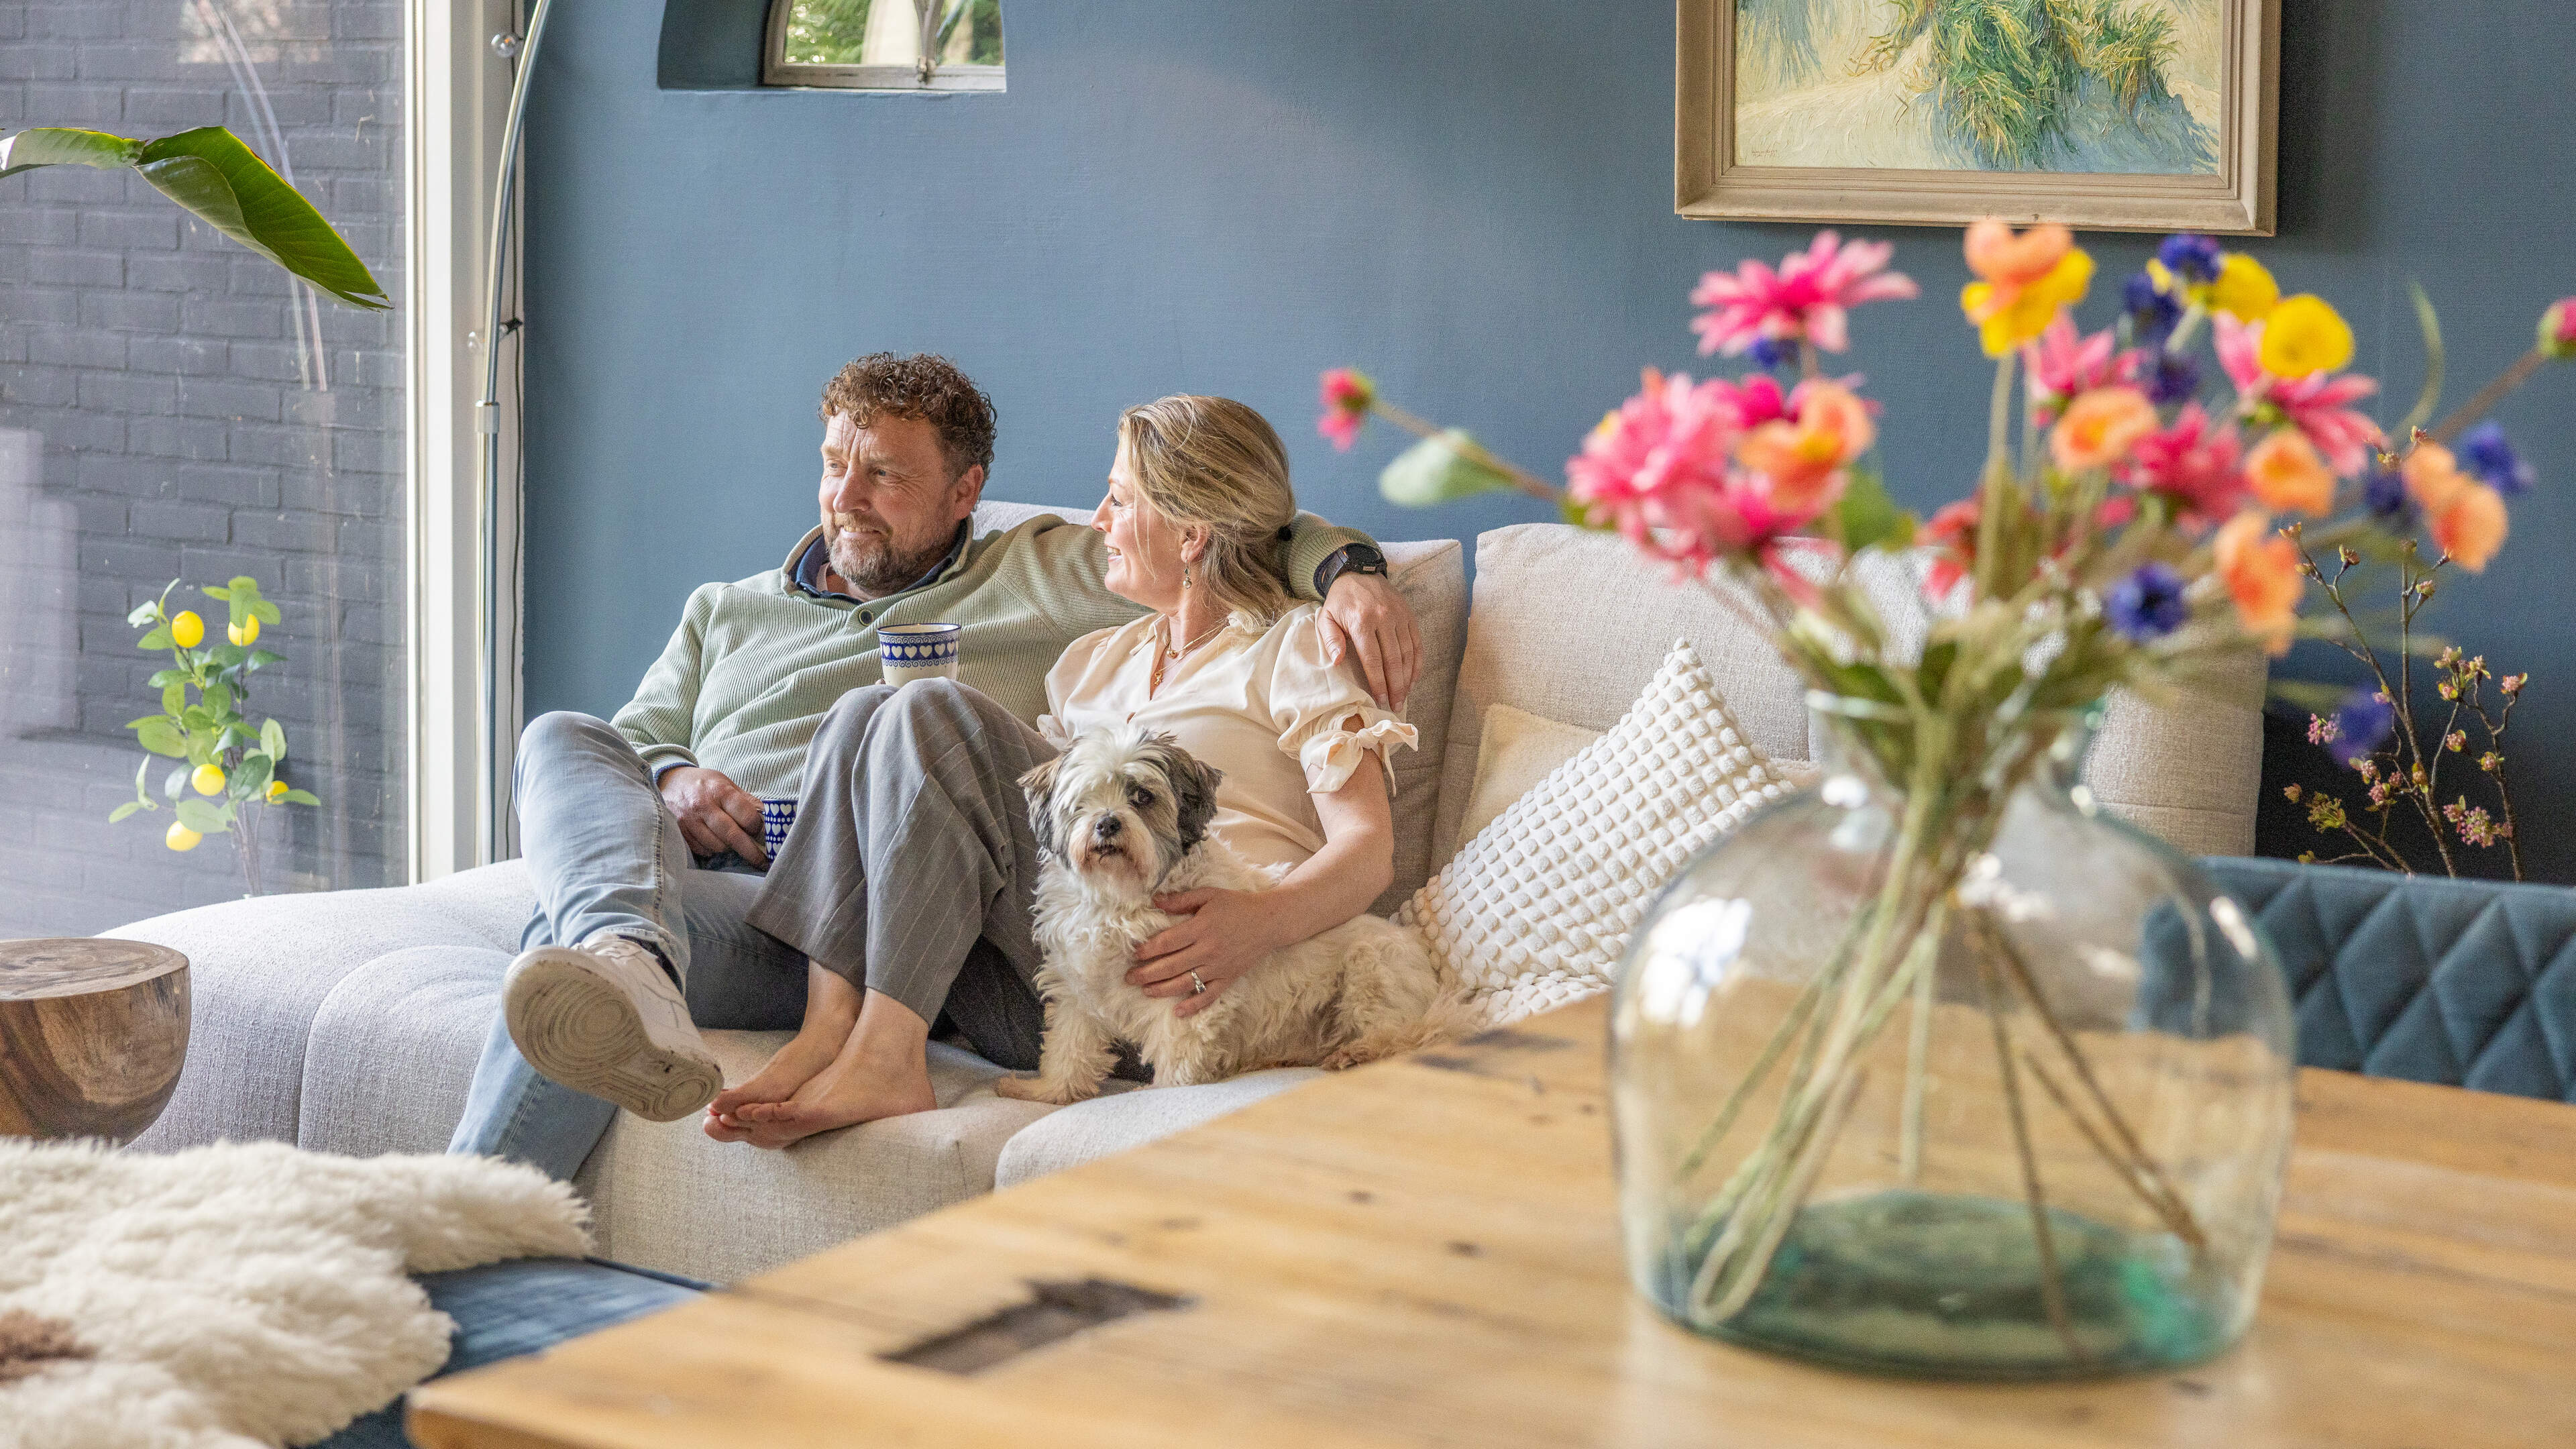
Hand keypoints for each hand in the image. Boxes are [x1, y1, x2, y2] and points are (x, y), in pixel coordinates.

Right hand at [659, 765, 767, 864]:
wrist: (670, 781)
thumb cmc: (704, 783)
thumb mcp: (727, 783)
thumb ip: (747, 801)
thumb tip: (769, 817)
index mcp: (720, 791)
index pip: (746, 816)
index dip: (757, 827)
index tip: (760, 832)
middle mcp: (703, 806)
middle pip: (732, 836)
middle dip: (750, 851)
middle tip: (762, 861)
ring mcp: (689, 820)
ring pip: (717, 846)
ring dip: (729, 848)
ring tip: (732, 841)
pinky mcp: (679, 831)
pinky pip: (702, 850)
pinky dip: (712, 849)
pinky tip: (714, 840)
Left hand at [1129, 888, 1279, 1018]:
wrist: (1270, 922)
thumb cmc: (1237, 905)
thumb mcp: (1209, 895)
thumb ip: (1182, 899)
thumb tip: (1155, 901)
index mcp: (1201, 927)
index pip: (1168, 942)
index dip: (1148, 949)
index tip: (1134, 953)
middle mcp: (1208, 949)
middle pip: (1171, 965)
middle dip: (1147, 973)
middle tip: (1128, 978)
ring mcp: (1218, 967)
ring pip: (1185, 982)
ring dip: (1162, 989)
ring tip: (1145, 991)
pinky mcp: (1228, 978)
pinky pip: (1209, 995)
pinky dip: (1194, 1005)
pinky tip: (1178, 1012)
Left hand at [1318, 571, 1418, 710]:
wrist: (1358, 572)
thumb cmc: (1340, 600)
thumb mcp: (1326, 617)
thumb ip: (1331, 639)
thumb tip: (1337, 662)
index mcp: (1362, 621)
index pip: (1372, 660)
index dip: (1378, 683)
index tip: (1380, 700)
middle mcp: (1383, 618)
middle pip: (1393, 660)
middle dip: (1395, 686)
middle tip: (1396, 705)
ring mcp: (1399, 616)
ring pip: (1407, 653)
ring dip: (1407, 678)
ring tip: (1404, 696)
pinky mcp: (1408, 614)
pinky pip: (1416, 642)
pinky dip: (1417, 662)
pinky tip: (1413, 677)